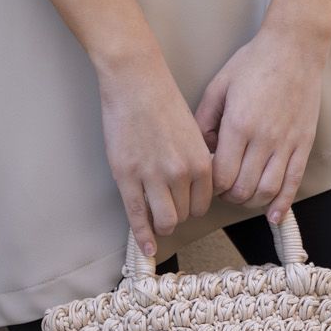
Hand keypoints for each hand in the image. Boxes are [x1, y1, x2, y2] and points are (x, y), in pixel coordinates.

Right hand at [95, 47, 215, 260]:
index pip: (203, 203)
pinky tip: (146, 248)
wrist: (136, 82)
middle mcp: (181, 173)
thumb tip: (196, 188)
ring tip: (157, 220)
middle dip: (177, 214)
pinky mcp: (127, 177)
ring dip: (162, 224)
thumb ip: (197, 161)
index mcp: (201, 161)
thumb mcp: (192, 132)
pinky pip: (137, 216)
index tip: (186, 205)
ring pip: (165, 221)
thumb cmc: (163, 101)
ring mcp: (153, 176)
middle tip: (169, 208)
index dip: (194, 206)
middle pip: (185, 214)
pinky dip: (143, 236)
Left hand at [192, 24, 327, 226]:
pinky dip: (282, 204)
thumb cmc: (254, 62)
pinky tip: (273, 214)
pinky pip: (293, 182)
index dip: (211, 185)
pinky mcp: (304, 143)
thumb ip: (204, 120)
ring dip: (251, 201)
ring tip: (243, 193)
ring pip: (267, 191)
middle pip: (242, 189)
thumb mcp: (219, 86)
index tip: (209, 179)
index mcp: (238, 124)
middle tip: (224, 187)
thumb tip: (201, 151)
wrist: (294, 47)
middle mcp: (263, 138)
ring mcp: (286, 143)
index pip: (220, 177)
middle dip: (228, 196)